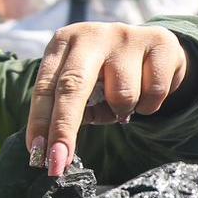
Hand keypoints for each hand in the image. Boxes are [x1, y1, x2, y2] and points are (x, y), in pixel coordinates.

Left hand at [25, 23, 188, 176]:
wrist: (155, 45)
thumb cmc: (108, 70)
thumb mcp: (83, 80)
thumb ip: (69, 106)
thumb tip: (55, 152)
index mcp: (64, 43)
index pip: (46, 86)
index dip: (40, 122)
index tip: (37, 154)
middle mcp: (91, 35)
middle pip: (73, 86)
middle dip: (64, 128)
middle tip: (59, 162)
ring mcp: (126, 36)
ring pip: (121, 96)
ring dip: (122, 112)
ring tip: (124, 103)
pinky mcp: (160, 42)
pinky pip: (153, 93)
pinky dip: (148, 106)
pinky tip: (146, 91)